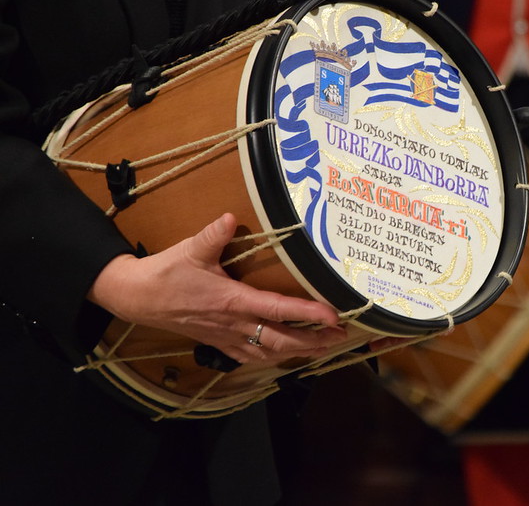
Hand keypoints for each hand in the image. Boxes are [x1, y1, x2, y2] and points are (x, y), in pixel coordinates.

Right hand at [87, 213, 346, 364]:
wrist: (137, 298)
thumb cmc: (166, 272)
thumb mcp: (191, 249)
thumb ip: (214, 234)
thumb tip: (231, 218)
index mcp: (232, 300)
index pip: (279, 310)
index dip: (309, 315)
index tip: (334, 316)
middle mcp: (234, 324)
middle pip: (282, 340)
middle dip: (314, 341)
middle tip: (341, 338)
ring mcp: (226, 338)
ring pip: (269, 353)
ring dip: (299, 353)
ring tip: (324, 349)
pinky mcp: (218, 344)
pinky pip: (250, 358)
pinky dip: (273, 359)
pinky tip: (286, 357)